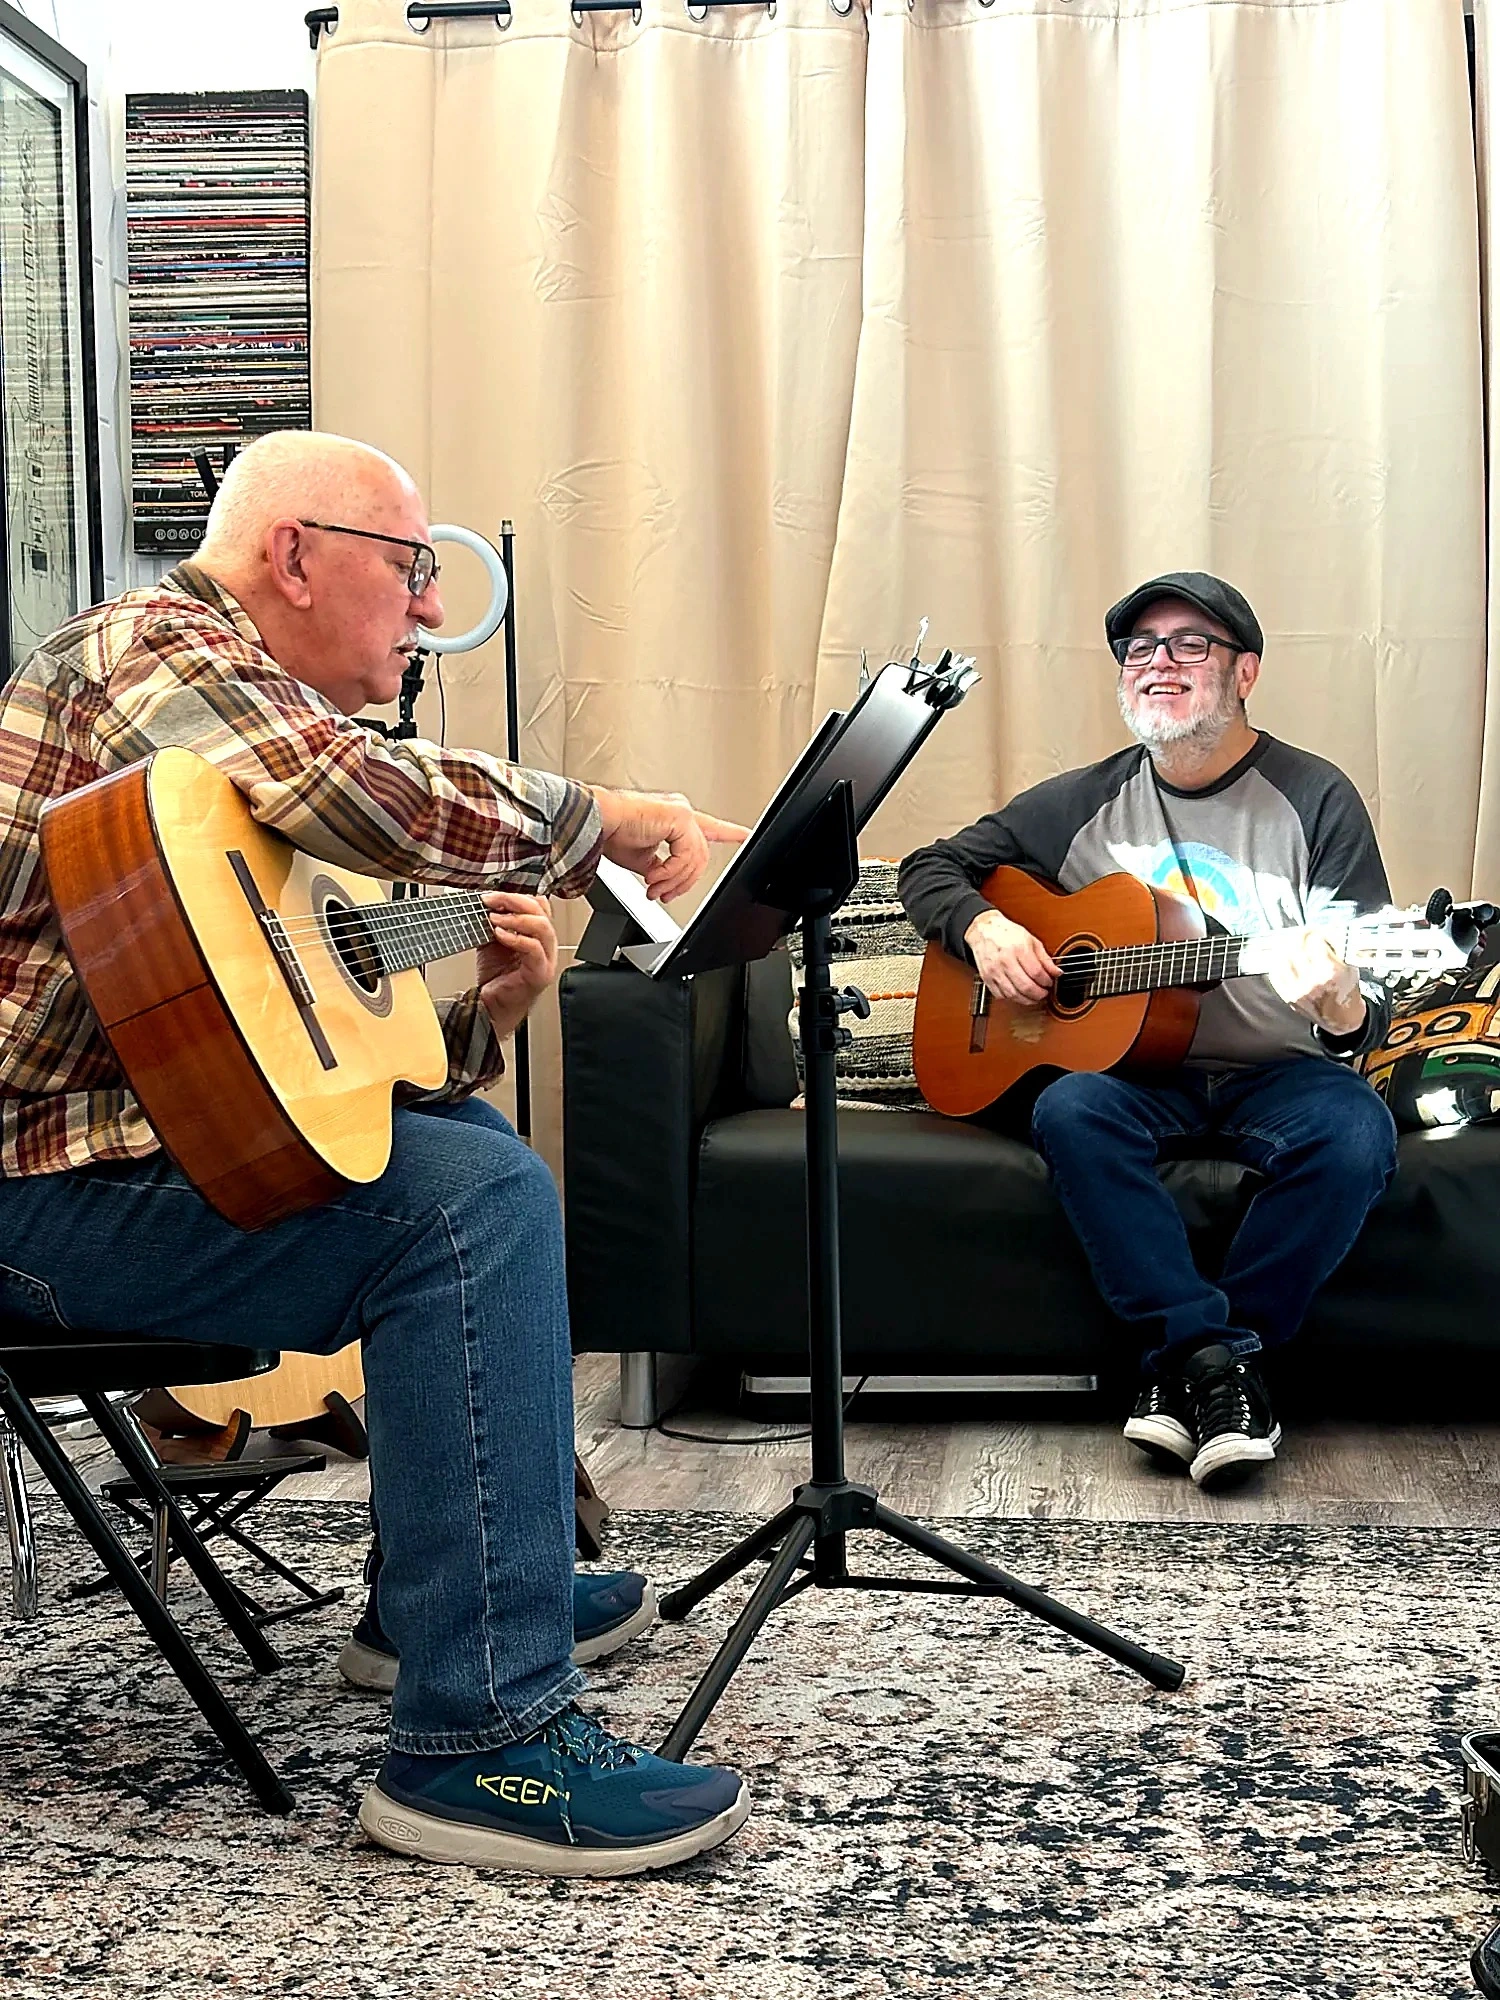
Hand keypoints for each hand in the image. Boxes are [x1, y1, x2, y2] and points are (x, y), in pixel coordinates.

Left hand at [475, 892, 558, 1039]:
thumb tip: (483, 903)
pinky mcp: (540, 973)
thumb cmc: (497, 977)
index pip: (539, 904)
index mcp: (537, 934)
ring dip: (516, 918)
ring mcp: (546, 959)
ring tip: (495, 918)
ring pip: (542, 927)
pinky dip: (516, 938)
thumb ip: (493, 922)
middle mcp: (546, 945)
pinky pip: (533, 948)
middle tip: (493, 900)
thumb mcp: (491, 941)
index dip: (517, 895)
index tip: (492, 895)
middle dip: (514, 901)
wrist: (491, 1006)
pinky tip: (499, 934)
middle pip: (542, 911)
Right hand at [591, 787, 747, 901]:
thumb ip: (661, 867)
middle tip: (662, 894)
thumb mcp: (642, 859)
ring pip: (694, 860)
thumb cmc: (610, 833)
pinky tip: (653, 876)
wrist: (596, 823)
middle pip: (700, 857)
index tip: (745, 835)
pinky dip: (669, 873)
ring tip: (653, 888)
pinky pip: (686, 857)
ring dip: (672, 881)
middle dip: (682, 882)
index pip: (710, 826)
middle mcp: (681, 812)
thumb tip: (664, 882)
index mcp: (674, 819)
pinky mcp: (679, 817)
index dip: (729, 832)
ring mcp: (682, 813)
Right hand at [964, 907, 1061, 1006]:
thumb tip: (1056, 972)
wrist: (984, 930)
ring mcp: (994, 971)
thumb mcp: (1031, 940)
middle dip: (1039, 994)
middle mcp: (1005, 960)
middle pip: (1026, 986)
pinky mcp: (987, 978)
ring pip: (1013, 994)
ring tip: (1034, 996)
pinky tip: (1019, 994)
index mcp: (1018, 948)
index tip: (1050, 982)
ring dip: (1027, 999)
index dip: (1046, 981)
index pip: (1036, 973)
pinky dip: (1012, 998)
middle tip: (1044, 993)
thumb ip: (1045, 958)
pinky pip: (1001, 995)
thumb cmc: (1007, 933)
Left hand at [1256, 927, 1366, 1035]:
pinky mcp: (1288, 996)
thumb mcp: (1349, 966)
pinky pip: (1276, 974)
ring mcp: (1298, 989)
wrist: (1341, 1017)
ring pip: (1282, 960)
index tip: (1314, 931)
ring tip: (1289, 942)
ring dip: (1284, 947)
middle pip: (1296, 949)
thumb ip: (1336, 949)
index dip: (1313, 933)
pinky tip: (1281, 957)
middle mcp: (1313, 981)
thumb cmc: (1346, 990)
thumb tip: (1321, 930)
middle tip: (1300, 933)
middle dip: (1298, 937)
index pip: (1314, 942)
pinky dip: (1277, 962)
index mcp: (1331, 972)